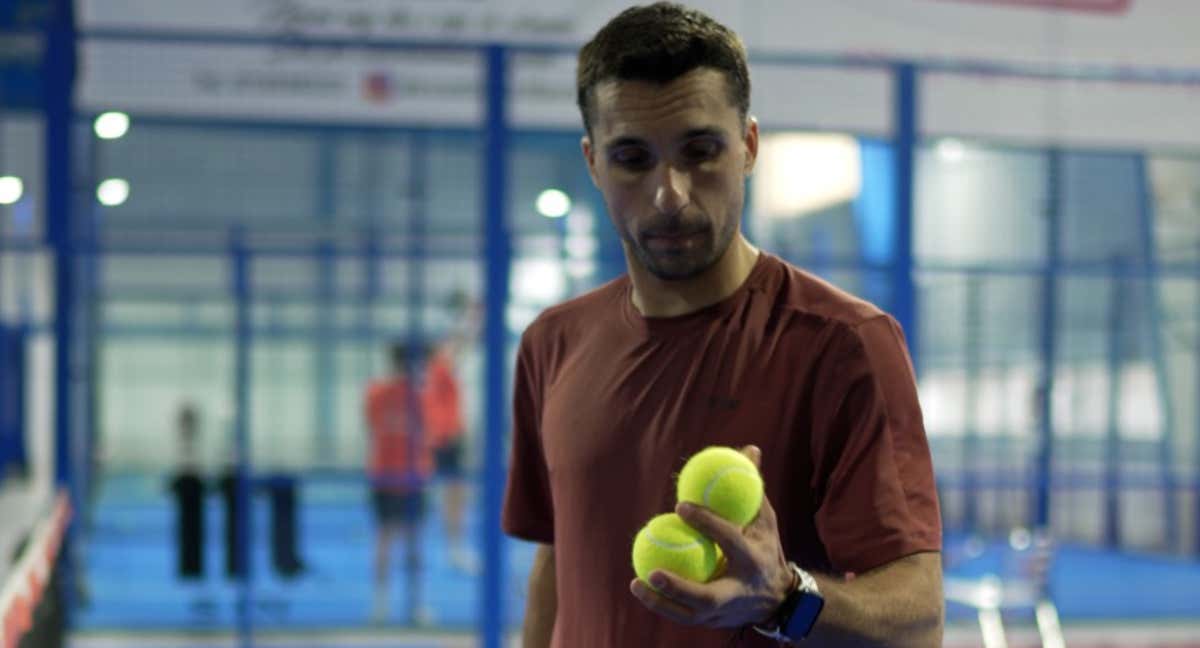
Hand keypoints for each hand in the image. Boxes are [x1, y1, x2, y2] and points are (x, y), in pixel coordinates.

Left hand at [630, 445, 794, 628]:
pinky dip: (661, 605)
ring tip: (636, 583)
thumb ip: (752, 487)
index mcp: (754, 559)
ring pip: (690, 614)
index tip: (680, 505)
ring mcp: (726, 612)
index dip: (706, 522)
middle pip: (708, 596)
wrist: (779, 599)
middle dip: (681, 587)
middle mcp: (740, 590)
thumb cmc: (766, 548)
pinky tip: (640, 587)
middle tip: (653, 570)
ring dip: (661, 602)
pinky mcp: (713, 622)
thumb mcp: (765, 518)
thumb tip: (748, 449)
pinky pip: (683, 615)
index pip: (729, 540)